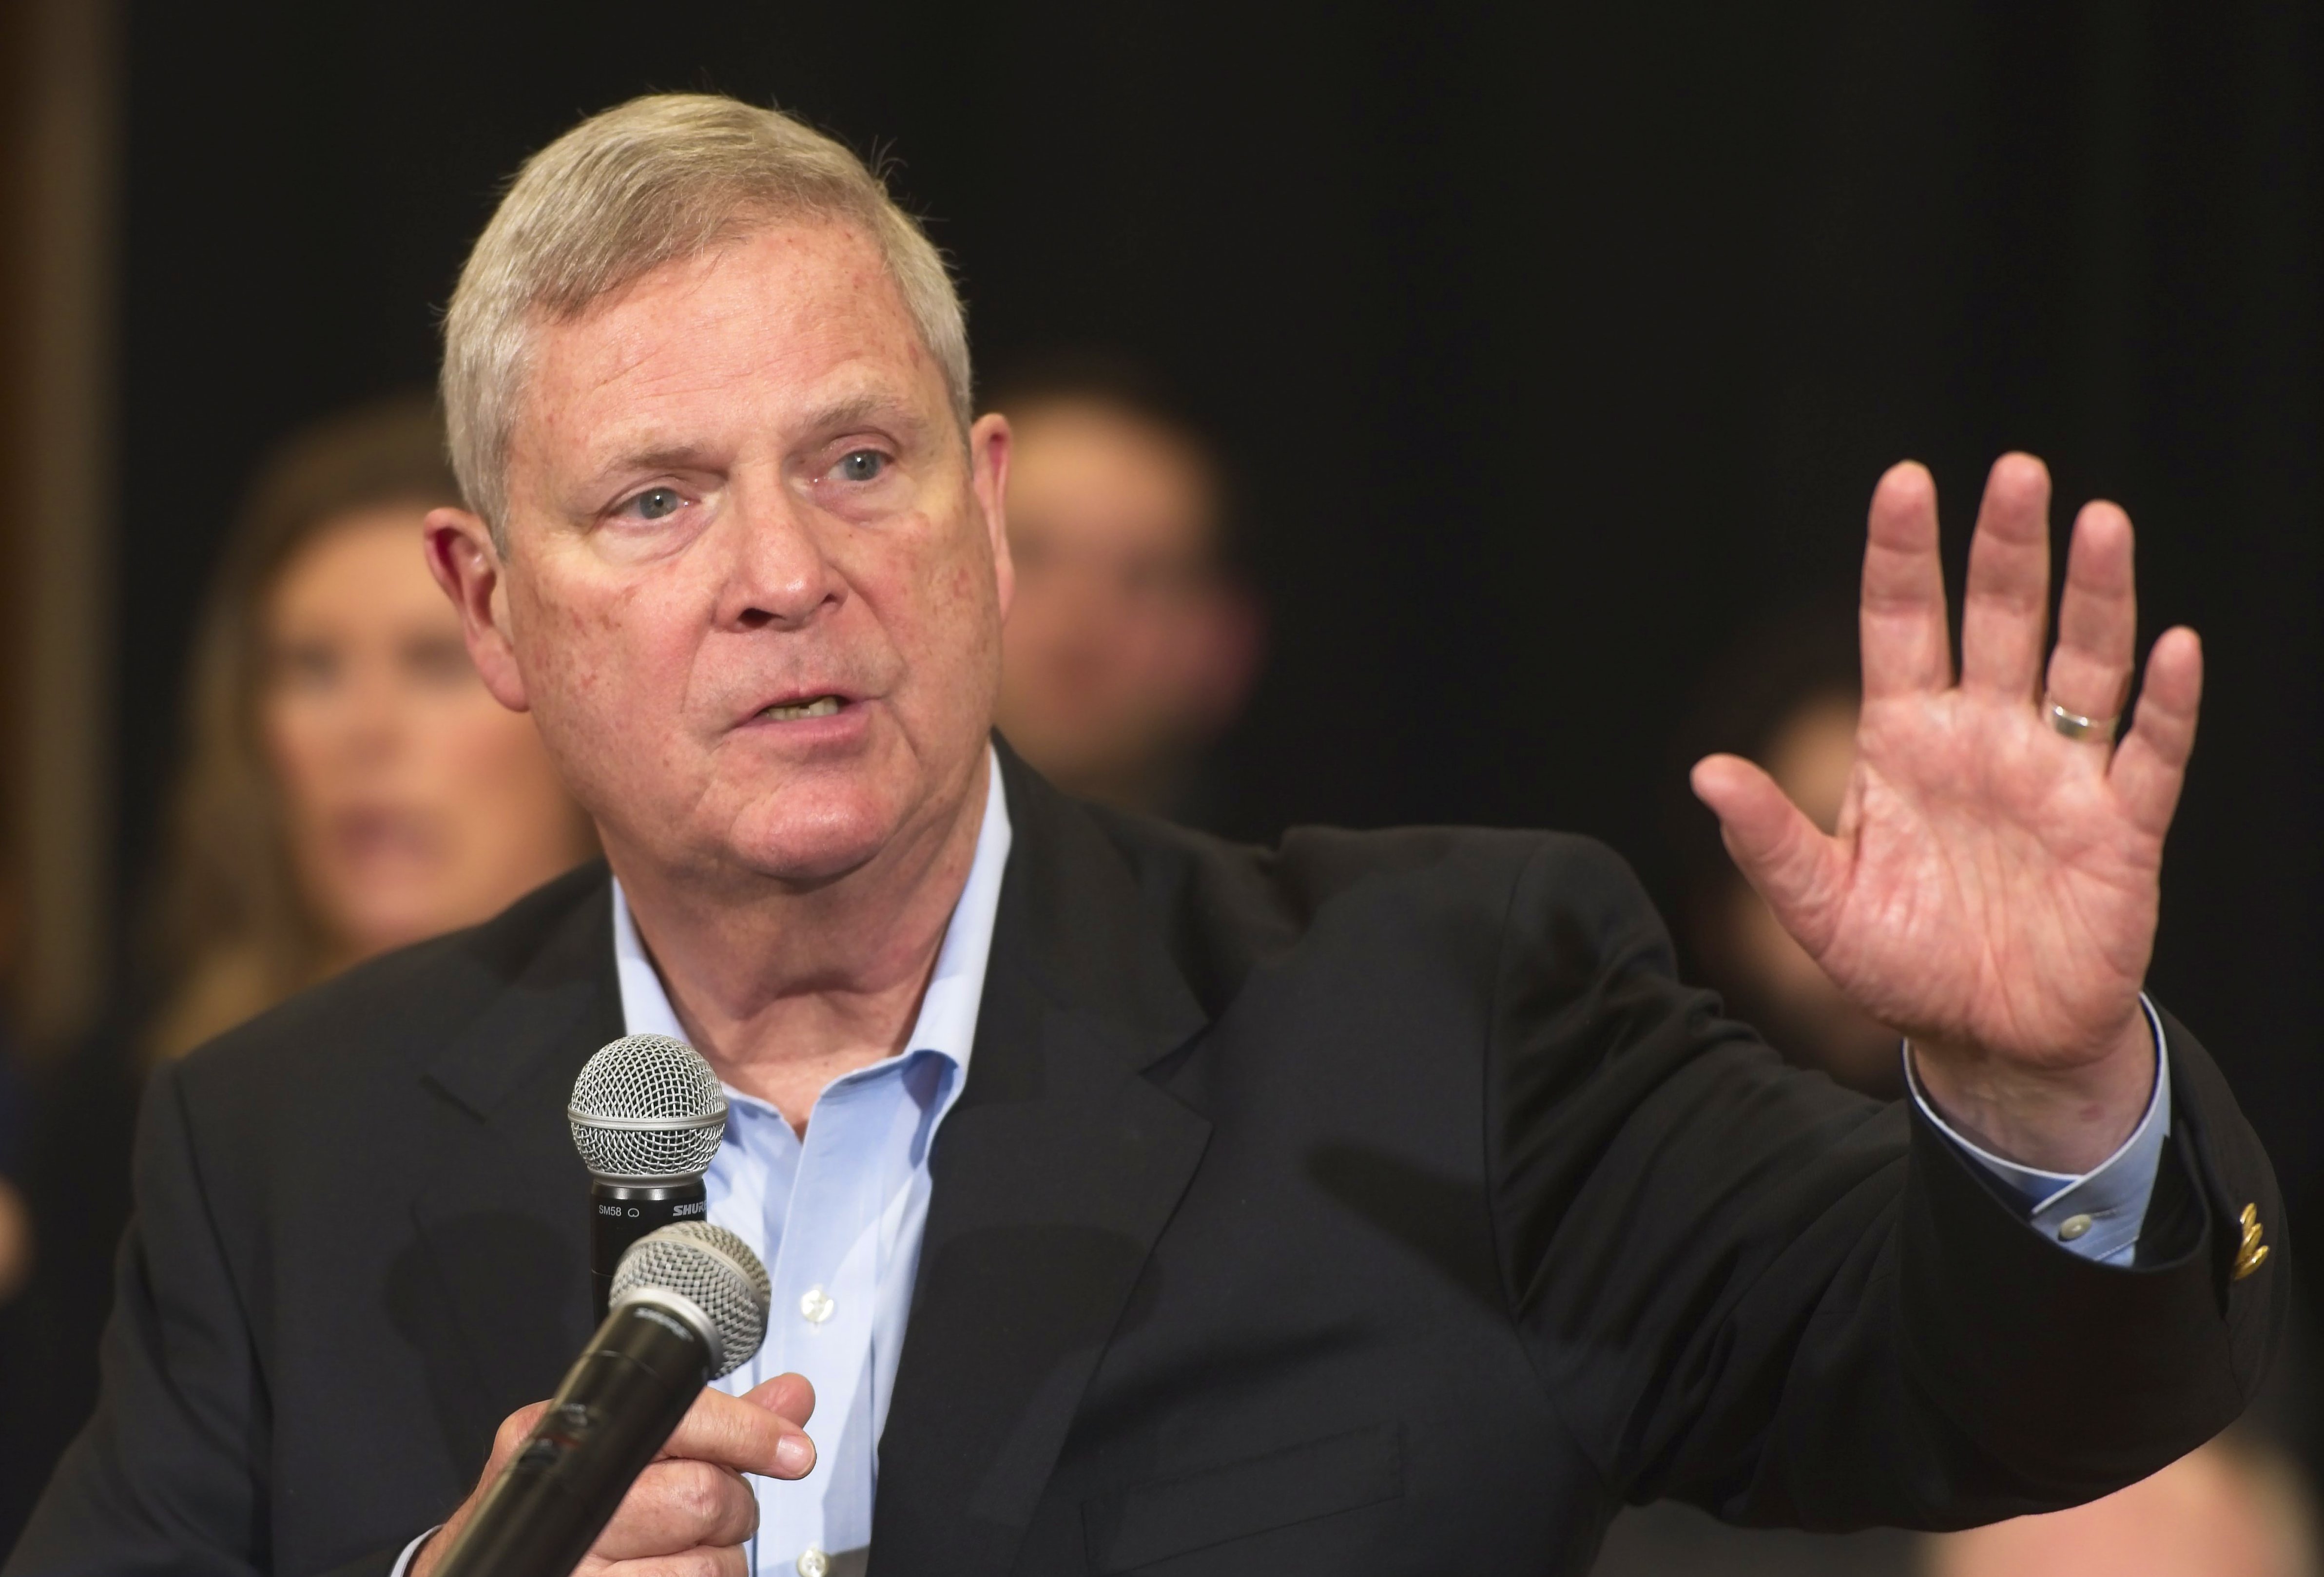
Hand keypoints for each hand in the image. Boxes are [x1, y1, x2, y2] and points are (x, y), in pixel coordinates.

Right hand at [412, 1374, 816, 1576]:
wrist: (479, 1574)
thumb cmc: (564, 1516)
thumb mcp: (621, 1454)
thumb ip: (713, 1425)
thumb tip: (791, 1396)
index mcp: (563, 1439)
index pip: (678, 1422)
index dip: (747, 1433)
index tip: (793, 1448)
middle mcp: (563, 1508)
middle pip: (700, 1496)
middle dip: (730, 1505)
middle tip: (712, 1509)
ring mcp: (573, 1570)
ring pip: (706, 1564)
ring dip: (717, 1561)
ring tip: (677, 1552)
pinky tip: (665, 1576)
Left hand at [1692, 455, 2197, 1172]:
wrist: (1987, 1039)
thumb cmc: (1903, 965)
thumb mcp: (1821, 908)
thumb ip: (1770, 842)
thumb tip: (1704, 773)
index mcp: (1906, 743)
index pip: (1903, 627)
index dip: (1903, 557)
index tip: (1902, 482)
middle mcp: (1985, 739)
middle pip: (2001, 620)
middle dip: (2006, 548)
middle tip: (2014, 472)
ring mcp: (2059, 776)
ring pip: (2084, 666)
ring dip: (2095, 596)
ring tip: (2099, 522)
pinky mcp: (2121, 829)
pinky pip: (2150, 755)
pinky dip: (2166, 705)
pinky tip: (2174, 649)